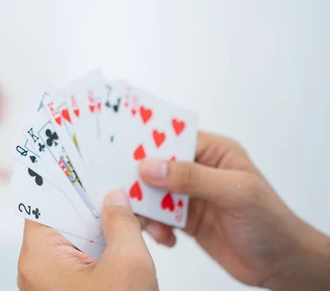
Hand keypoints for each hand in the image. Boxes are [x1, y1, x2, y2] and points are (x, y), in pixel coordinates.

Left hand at [18, 189, 158, 290]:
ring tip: (139, 219)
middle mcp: (39, 268)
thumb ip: (122, 223)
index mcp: (39, 256)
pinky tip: (135, 241)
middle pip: (67, 221)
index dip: (71, 181)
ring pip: (82, 242)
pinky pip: (88, 261)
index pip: (47, 202)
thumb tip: (116, 200)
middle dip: (99, 206)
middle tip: (123, 189)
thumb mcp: (128, 264)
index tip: (87, 163)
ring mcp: (54, 282)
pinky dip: (110, 251)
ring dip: (110, 231)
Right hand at [139, 132, 329, 290]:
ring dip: (146, 208)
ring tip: (150, 223)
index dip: (149, 143)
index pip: (174, 138)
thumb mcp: (234, 192)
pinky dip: (154, 227)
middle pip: (157, 166)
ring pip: (153, 193)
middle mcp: (199, 170)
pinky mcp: (184, 220)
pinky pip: (158, 217)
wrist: (280, 265)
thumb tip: (151, 165)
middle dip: (140, 179)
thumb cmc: (270, 222)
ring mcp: (190, 195)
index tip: (124, 152)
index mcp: (214, 152)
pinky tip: (165, 237)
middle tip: (126, 191)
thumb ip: (192, 177)